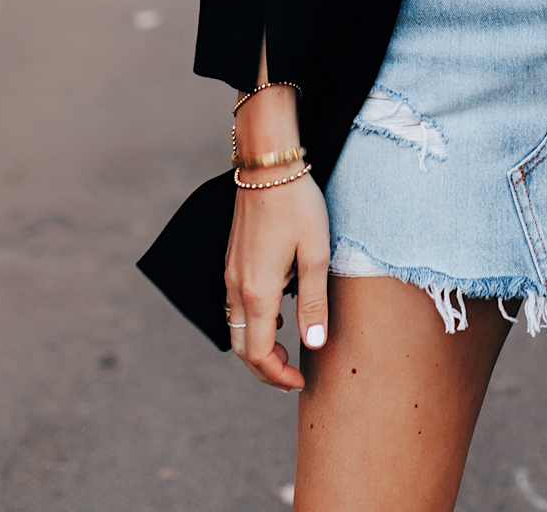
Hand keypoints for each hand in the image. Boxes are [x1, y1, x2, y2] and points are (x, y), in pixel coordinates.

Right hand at [224, 170, 330, 388]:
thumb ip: (314, 302)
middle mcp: (237, 287)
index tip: (300, 380)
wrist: (267, 166)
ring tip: (288, 348)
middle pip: (242, 348)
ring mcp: (230, 274)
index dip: (278, 375)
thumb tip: (314, 345)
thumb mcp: (315, 253)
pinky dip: (251, 324)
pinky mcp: (231, 261)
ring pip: (236, 328)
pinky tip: (275, 316)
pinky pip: (234, 307)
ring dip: (257, 347)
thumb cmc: (297, 205)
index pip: (259, 354)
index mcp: (258, 291)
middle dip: (265, 368)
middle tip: (294, 373)